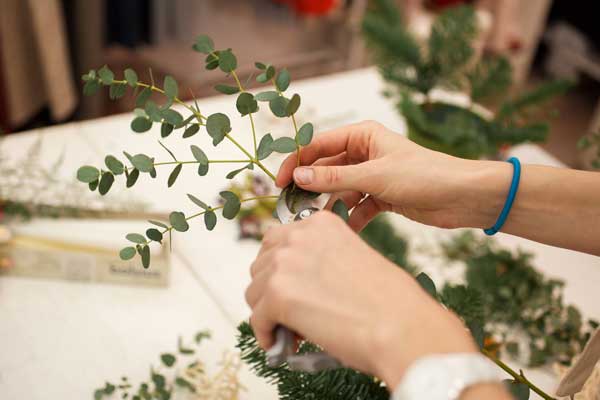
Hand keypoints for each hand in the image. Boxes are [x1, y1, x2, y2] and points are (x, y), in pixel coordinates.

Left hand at [245, 211, 476, 388]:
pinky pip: (257, 319)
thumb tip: (296, 283)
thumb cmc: (388, 300)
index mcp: (320, 223)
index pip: (277, 239)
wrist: (400, 324)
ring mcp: (286, 263)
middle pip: (261, 264)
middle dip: (270, 289)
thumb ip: (320, 260)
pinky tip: (281, 344)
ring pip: (254, 292)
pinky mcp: (277, 294)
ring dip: (268, 313)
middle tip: (289, 311)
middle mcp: (299, 236)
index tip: (288, 286)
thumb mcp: (352, 258)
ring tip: (290, 329)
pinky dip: (266, 334)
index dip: (280, 268)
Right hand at [276, 121, 508, 231]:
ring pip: (340, 190)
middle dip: (311, 187)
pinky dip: (351, 218)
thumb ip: (335, 178)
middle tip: (292, 208)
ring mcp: (373, 176)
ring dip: (330, 206)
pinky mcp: (382, 196)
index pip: (318, 145)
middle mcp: (365, 153)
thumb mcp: (375, 176)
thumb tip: (299, 176)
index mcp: (362, 136)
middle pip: (326, 169)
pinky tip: (344, 231)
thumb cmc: (425, 175)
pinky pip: (357, 206)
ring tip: (317, 224)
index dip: (297, 162)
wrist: (463, 197)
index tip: (280, 183)